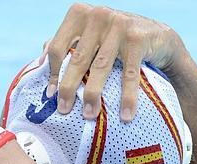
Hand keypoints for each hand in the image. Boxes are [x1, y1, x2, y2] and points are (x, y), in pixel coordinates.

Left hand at [45, 3, 184, 120]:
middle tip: (64, 110)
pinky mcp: (138, 39)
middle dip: (69, 88)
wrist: (157, 35)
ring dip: (93, 95)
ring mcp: (119, 25)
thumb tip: (38, 64)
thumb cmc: (115, 39)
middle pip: (77, 59)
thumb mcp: (90, 35)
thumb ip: (66, 44)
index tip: (50, 96)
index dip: (52, 73)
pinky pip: (129, 74)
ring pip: (100, 67)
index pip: (58, 48)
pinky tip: (125, 115)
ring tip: (89, 115)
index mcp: (79, 14)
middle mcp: (98, 15)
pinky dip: (127, 98)